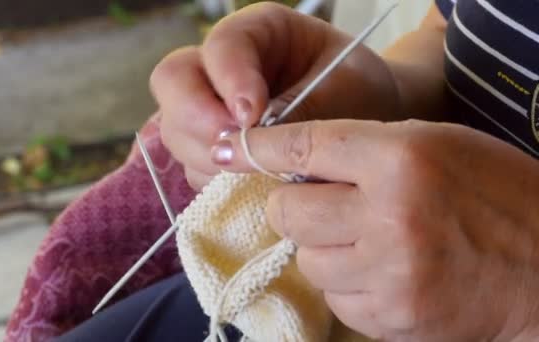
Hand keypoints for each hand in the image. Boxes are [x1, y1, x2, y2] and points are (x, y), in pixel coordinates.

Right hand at [150, 2, 401, 189]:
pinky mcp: (215, 145)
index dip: (227, 79)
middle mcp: (223, 67)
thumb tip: (250, 143)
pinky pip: (193, 163)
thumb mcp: (343, 89)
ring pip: (176, 128)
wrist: (369, 119)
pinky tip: (247, 184)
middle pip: (174, 80)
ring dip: (205, 156)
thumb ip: (300, 109)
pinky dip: (213, 179)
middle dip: (198, 119)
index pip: (221, 45)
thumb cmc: (360, 90)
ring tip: (249, 171)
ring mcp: (212, 107)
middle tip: (235, 149)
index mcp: (258, 32)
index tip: (250, 115)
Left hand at [212, 119, 538, 340]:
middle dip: (295, 205)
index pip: (304, 146)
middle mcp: (388, 216)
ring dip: (325, 248)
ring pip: (307, 259)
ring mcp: (387, 274)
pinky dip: (348, 284)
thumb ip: (362, 151)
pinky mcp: (390, 318)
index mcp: (401, 159)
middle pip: (287, 211)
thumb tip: (292, 165)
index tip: (236, 148)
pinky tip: (384, 271)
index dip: (261, 147)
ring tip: (368, 240)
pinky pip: (335, 297)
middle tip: (324, 203)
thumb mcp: (434, 144)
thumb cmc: (493, 192)